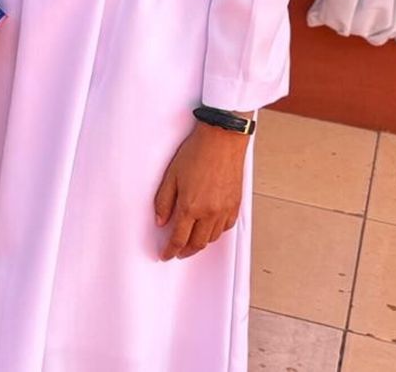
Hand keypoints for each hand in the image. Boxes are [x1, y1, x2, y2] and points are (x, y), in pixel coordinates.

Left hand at [154, 121, 249, 259]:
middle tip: (177, 252)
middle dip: (185, 251)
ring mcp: (224, 210)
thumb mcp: (171, 175)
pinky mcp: (235, 205)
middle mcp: (209, 213)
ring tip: (191, 241)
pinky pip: (225, 227)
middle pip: (197, 243)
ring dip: (201, 243)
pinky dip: (215, 233)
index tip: (165, 255)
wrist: (222, 139)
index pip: (178, 238)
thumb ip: (164, 201)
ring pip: (212, 238)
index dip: (170, 250)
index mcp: (190, 206)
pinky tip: (209, 229)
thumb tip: (160, 221)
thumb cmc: (196, 153)